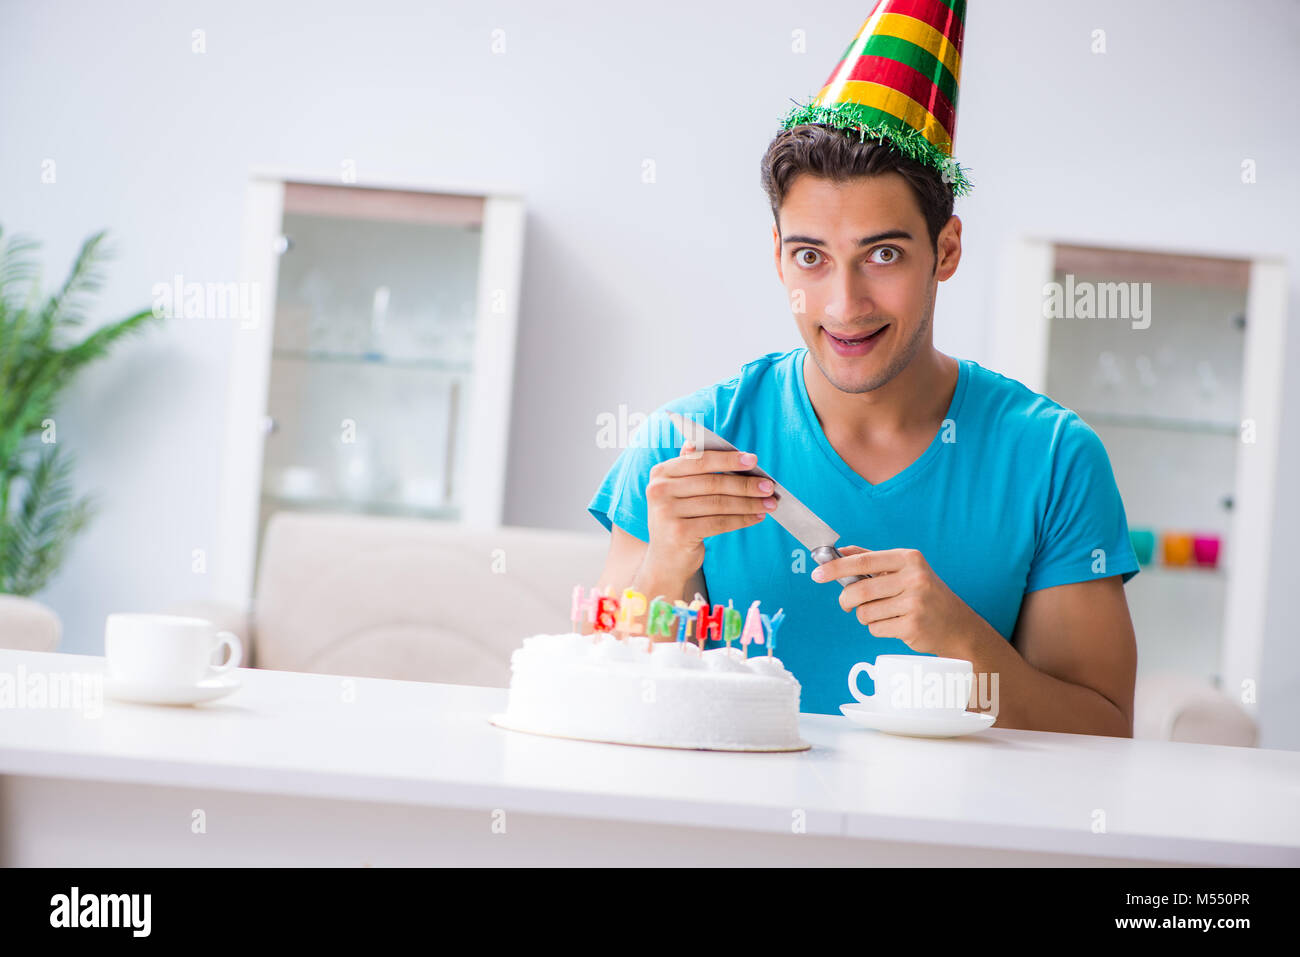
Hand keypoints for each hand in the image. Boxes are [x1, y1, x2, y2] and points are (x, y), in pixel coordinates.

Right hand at [644, 442, 776, 577]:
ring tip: (769, 504)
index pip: (700, 460)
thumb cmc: (680, 519)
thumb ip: (694, 467)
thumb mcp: (680, 491)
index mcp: (661, 472)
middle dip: (745, 484)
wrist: (665, 560)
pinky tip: (756, 517)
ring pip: (719, 503)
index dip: (728, 459)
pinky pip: (719, 523)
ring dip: (749, 503)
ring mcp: (667, 512)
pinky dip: (741, 520)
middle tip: (769, 486)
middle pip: (712, 483)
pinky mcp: (679, 533)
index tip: (753, 460)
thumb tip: (725, 450)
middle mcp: (659, 490)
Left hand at [810, 546, 984, 657]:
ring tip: (883, 613)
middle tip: (846, 604)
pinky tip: (895, 624)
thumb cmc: (924, 594)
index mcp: (909, 559)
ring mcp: (915, 603)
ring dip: (865, 616)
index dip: (836, 567)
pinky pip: (876, 629)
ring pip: (865, 613)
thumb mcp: (905, 569)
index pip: (863, 560)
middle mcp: (914, 578)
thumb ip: (872, 559)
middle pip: (859, 590)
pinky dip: (878, 628)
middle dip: (846, 600)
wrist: (957, 625)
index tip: (817, 573)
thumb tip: (838, 552)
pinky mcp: (913, 626)